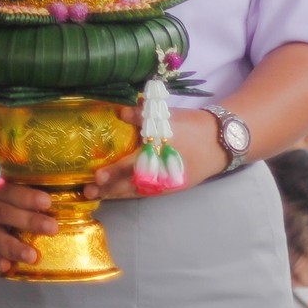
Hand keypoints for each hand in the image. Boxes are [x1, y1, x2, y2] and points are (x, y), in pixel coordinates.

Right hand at [0, 182, 58, 273]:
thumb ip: (9, 174)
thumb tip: (40, 171)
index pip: (9, 192)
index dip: (27, 197)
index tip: (47, 201)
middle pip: (5, 215)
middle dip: (29, 222)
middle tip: (52, 228)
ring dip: (14, 248)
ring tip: (33, 257)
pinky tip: (7, 268)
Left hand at [86, 107, 225, 200]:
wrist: (220, 142)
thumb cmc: (193, 127)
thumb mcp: (168, 117)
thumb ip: (142, 115)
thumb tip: (120, 112)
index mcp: (158, 156)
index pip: (131, 166)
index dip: (113, 171)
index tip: (96, 175)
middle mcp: (160, 174)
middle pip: (129, 184)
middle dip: (108, 189)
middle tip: (87, 192)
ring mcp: (165, 183)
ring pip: (136, 192)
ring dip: (116, 193)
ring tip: (98, 195)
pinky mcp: (170, 186)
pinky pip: (146, 193)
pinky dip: (130, 193)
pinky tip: (119, 193)